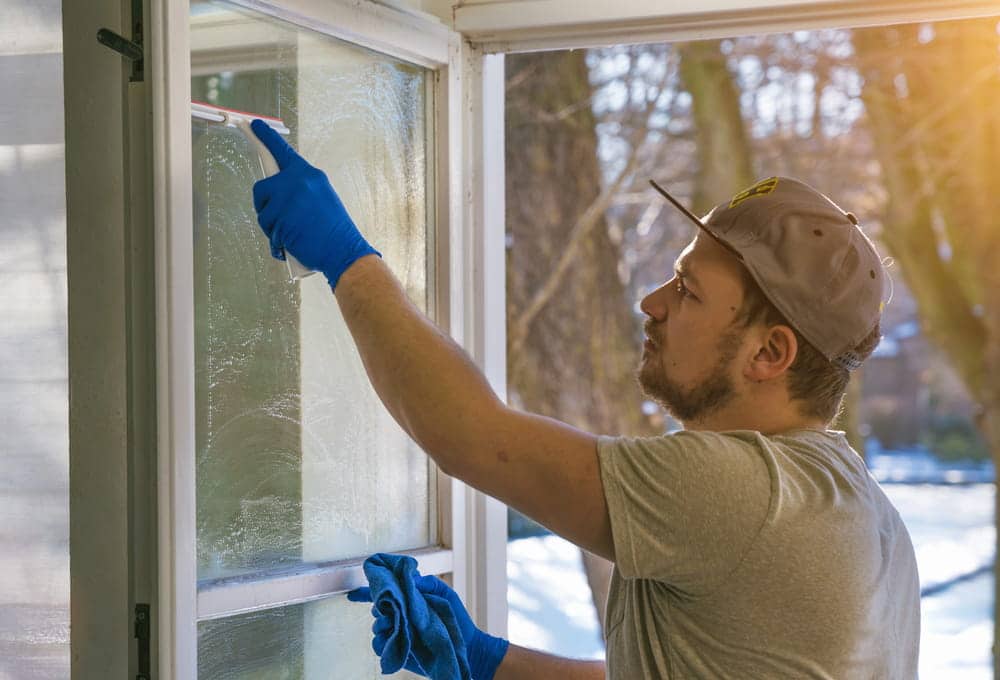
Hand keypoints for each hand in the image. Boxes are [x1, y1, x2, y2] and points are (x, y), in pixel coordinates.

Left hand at [249, 119, 379, 288]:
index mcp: (309, 175)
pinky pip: (267, 230)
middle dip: (264, 204)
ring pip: (262, 211)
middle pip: (262, 187)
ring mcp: (287, 199)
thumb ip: (300, 190)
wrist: (344, 250)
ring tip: (293, 233)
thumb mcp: (322, 198)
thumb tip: (277, 193)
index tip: (255, 125)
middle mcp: (297, 181)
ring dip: (271, 226)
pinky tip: (292, 244)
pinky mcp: (280, 218)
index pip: (282, 152)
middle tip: (277, 217)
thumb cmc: (334, 230)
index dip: (266, 137)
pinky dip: (276, 241)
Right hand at [349, 574, 509, 679]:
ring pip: (376, 627)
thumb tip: (408, 579)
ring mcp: (398, 633)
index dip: (366, 592)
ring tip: (397, 623)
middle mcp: (400, 616)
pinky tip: (394, 638)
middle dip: (380, 606)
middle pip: (377, 609)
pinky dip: (383, 642)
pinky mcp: (399, 650)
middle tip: (391, 607)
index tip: (353, 594)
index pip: (384, 594)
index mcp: (408, 600)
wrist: (466, 645)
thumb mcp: (444, 594)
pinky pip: (379, 646)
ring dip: (383, 624)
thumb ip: (426, 584)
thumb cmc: (456, 618)